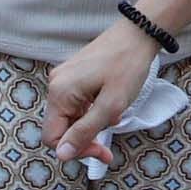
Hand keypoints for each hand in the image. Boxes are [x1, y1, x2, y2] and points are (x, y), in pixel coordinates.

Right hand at [39, 27, 160, 165]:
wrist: (138, 34)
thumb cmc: (127, 67)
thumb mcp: (110, 106)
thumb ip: (84, 132)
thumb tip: (61, 155)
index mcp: (60, 93)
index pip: (52, 137)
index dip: (75, 150)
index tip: (101, 152)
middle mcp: (56, 85)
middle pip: (61, 127)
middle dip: (85, 140)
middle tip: (108, 148)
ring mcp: (64, 78)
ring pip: (70, 116)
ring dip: (91, 126)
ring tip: (114, 120)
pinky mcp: (74, 74)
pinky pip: (77, 103)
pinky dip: (92, 112)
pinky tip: (111, 109)